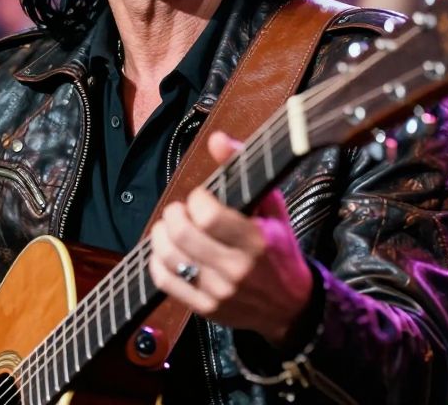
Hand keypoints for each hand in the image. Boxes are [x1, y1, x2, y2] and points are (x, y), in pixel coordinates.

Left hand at [149, 131, 311, 346]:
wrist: (290, 307)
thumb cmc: (279, 249)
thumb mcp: (272, 207)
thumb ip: (244, 169)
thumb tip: (217, 138)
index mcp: (255, 241)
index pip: (208, 215)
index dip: (197, 199)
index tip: (201, 196)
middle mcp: (236, 269)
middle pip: (183, 235)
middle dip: (174, 214)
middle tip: (180, 210)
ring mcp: (218, 292)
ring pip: (169, 257)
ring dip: (161, 235)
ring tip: (171, 227)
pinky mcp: (205, 309)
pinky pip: (165, 281)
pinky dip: (158, 261)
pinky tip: (168, 251)